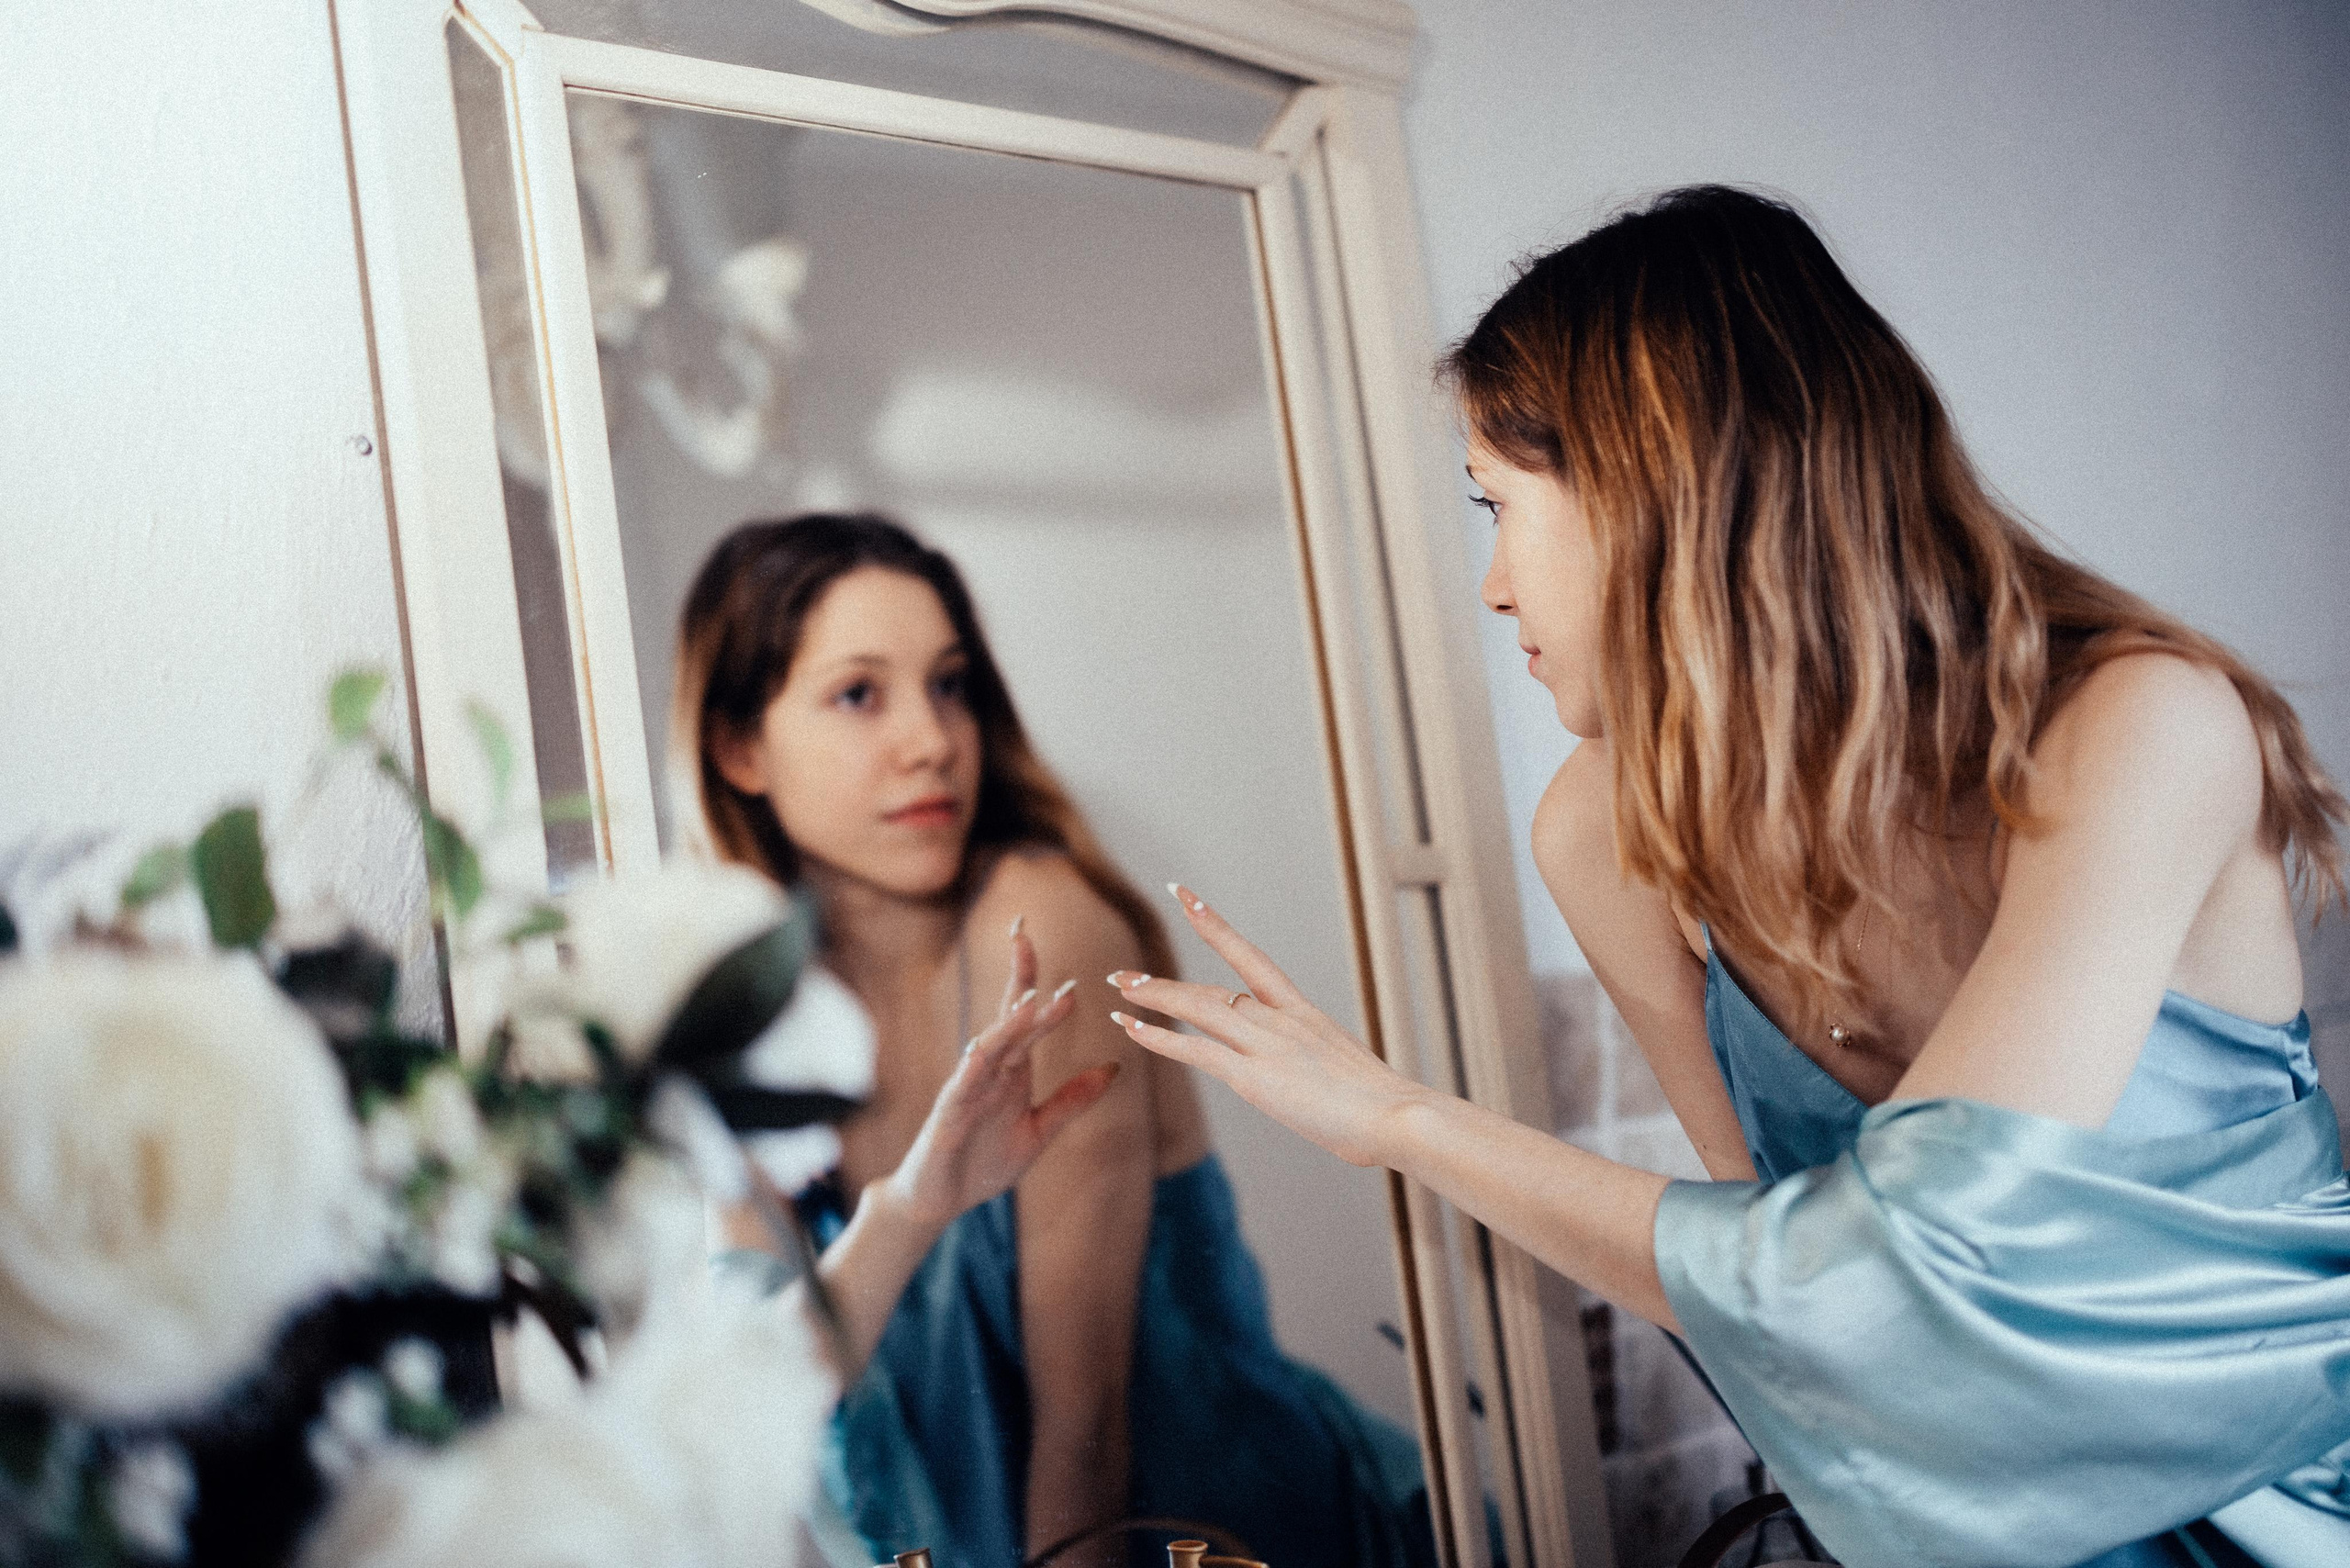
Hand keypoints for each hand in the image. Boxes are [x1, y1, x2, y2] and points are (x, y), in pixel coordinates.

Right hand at [880, 923, 1118, 1229]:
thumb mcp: (1039, 1131)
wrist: (940, 1203)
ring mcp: (965, 1090)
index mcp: (1011, 1071)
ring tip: (1032, 996)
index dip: (1036, 983)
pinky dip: (971, 1068)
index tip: (1056, 950)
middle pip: (1005, 1016)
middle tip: (1026, 936)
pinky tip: (982, 1049)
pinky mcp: (947, 1117)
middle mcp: (988, 1071)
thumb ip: (1072, 1100)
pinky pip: (960, 1087)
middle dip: (1017, 977)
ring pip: (988, 1046)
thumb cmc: (983, 1164)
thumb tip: (1115, 1067)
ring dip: (1009, 1022)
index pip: (1024, 1017)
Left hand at [1107, 886, 1428, 1166]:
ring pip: (1198, 1007)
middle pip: (1211, 987)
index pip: (1251, 957)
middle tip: (1125, 974)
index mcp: (1305, 1013)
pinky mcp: (1257, 1076)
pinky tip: (1130, 1028)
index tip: (1185, 897)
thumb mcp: (1351, 1076)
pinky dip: (1159, 1037)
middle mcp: (1282, 1019)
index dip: (1214, 926)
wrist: (1400, 1115)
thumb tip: (1327, 1089)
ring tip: (1117, 988)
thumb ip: (1325, 1073)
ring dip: (1154, 997)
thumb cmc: (1388, 1108)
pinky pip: (1197, 1050)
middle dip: (1164, 981)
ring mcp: (1268, 1044)